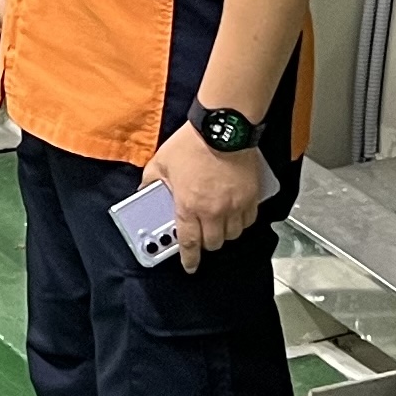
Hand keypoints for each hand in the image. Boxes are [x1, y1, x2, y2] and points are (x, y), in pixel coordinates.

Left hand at [149, 124, 267, 272]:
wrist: (223, 129)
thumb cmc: (192, 144)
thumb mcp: (161, 162)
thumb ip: (150, 181)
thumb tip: (143, 191)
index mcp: (188, 205)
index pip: (189, 243)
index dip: (189, 259)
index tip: (190, 266)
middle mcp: (213, 211)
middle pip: (214, 243)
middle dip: (206, 243)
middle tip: (201, 234)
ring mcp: (235, 205)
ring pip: (233, 234)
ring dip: (224, 233)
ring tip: (217, 222)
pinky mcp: (251, 197)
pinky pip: (249, 220)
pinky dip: (241, 222)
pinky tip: (234, 213)